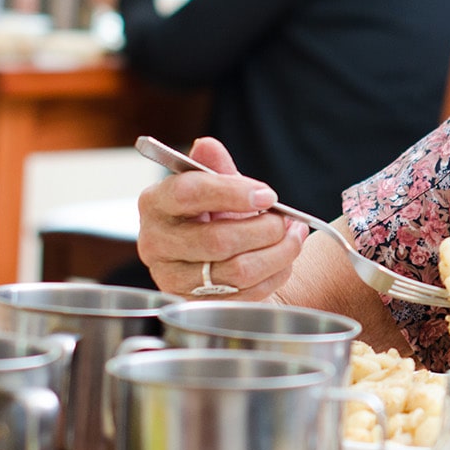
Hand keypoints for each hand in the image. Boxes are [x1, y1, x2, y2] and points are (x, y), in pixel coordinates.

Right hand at [136, 137, 309, 298]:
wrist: (216, 261)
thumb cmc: (213, 216)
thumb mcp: (215, 187)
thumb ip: (214, 167)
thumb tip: (207, 145)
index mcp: (155, 203)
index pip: (188, 193)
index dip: (232, 193)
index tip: (268, 195)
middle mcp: (155, 243)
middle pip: (218, 240)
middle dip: (266, 230)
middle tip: (288, 221)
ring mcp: (172, 278)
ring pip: (238, 271)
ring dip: (278, 253)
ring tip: (294, 237)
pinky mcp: (196, 304)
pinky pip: (246, 295)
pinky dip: (274, 275)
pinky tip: (282, 261)